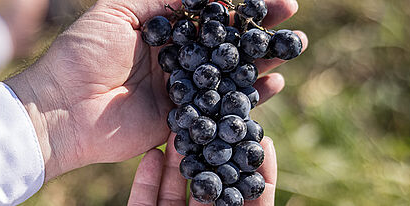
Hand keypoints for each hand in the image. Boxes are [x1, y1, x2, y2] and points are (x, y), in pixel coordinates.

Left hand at [4, 0, 307, 179]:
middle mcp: (175, 57)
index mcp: (160, 27)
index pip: (208, 12)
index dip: (238, 3)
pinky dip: (249, 97)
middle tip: (290, 15)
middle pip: (226, 40)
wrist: (61, 109)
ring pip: (231, 72)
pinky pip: (221, 108)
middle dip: (259, 28)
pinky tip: (273, 82)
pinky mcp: (181, 120)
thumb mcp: (119, 11)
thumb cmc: (82, 54)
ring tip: (292, 46)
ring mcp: (180, 89)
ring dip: (263, 59)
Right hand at [127, 135, 278, 204]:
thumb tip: (265, 145)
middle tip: (197, 117)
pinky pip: (143, 201)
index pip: (231, 185)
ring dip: (173, 159)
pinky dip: (146, 180)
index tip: (227, 120)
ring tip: (174, 129)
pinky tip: (152, 154)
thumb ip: (261, 192)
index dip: (230, 153)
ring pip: (171, 188)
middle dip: (198, 149)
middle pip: (200, 180)